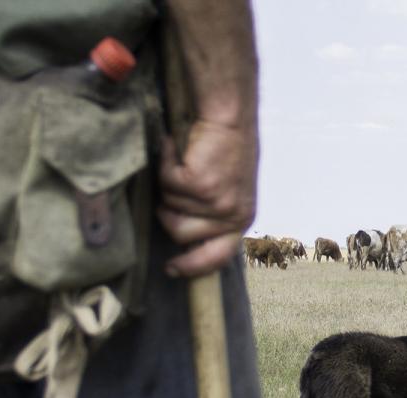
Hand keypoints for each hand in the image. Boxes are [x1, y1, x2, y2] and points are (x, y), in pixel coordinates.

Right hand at [158, 118, 257, 276]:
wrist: (230, 117)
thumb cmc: (226, 150)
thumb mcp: (228, 190)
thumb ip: (213, 216)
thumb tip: (184, 240)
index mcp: (241, 219)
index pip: (218, 257)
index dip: (193, 266)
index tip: (172, 269)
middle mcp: (232, 215)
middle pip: (181, 234)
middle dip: (167, 215)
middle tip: (167, 195)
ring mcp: (217, 201)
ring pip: (169, 207)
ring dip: (168, 184)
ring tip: (183, 163)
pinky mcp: (201, 184)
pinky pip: (166, 183)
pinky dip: (165, 162)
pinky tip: (176, 148)